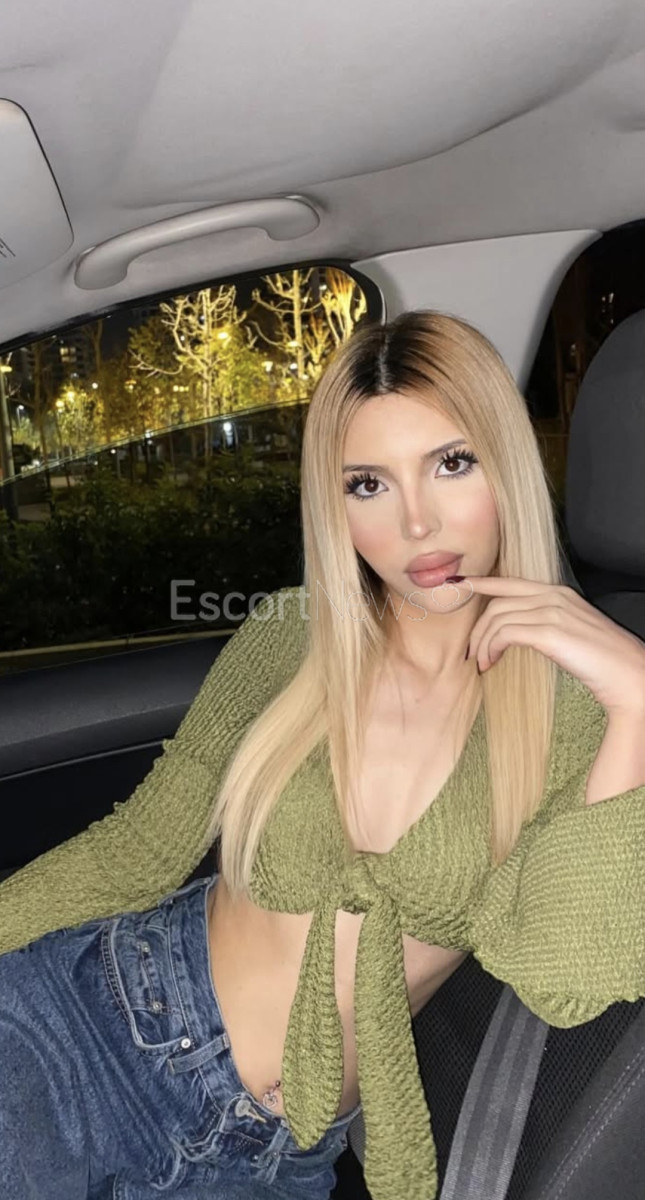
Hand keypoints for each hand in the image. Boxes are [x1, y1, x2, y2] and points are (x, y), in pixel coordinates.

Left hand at [462, 576, 644, 718]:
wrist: (630, 676)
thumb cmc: (602, 661)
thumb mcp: (570, 634)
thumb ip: (546, 625)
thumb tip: (516, 635)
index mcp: (559, 593)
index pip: (510, 582)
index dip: (480, 582)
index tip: (456, 584)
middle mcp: (554, 596)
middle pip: (497, 602)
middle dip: (477, 627)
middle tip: (471, 652)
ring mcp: (553, 611)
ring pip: (497, 618)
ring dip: (482, 643)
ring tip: (482, 663)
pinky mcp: (550, 631)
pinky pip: (505, 633)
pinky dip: (492, 648)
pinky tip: (491, 663)